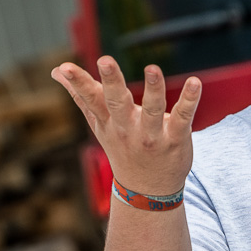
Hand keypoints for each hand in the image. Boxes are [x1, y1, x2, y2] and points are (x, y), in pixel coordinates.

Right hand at [51, 56, 201, 196]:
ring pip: (152, 110)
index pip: (90, 99)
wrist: (147, 191)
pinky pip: (183, 117)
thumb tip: (55, 71)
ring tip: (151, 69)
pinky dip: (190, 100)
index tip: (64, 68)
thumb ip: (80, 96)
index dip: (77, 83)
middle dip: (111, 81)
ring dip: (153, 89)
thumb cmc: (121, 148)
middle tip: (105, 59)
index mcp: (108, 121)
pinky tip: (195, 82)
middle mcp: (127, 128)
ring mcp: (152, 135)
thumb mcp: (98, 124)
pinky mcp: (176, 138)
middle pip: (117, 102)